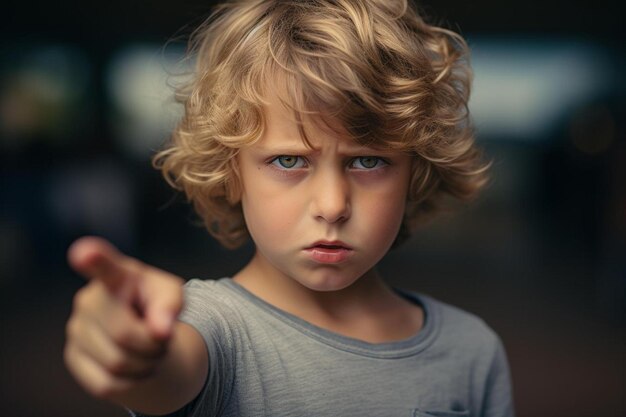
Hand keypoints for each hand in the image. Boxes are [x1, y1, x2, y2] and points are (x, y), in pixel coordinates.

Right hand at [64, 236, 183, 400]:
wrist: (146, 332)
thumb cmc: (158, 305)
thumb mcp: (172, 298)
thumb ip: (170, 307)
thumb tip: (160, 331)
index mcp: (117, 275)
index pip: (104, 266)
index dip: (94, 259)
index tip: (85, 254)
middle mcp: (88, 299)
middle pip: (123, 334)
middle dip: (152, 343)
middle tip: (160, 337)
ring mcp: (76, 329)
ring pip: (116, 363)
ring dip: (145, 363)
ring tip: (148, 349)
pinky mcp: (73, 357)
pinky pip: (107, 383)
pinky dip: (131, 381)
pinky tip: (134, 366)